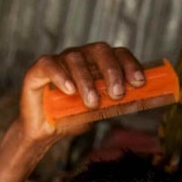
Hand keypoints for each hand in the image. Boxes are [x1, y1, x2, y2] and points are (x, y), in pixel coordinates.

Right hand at [15, 42, 145, 151]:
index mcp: (99, 63)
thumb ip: (117, 102)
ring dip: (87, 81)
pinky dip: (61, 76)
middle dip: (112, 72)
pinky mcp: (38, 70)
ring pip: (75, 59)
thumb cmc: (75, 116)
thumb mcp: (101, 111)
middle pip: (100, 51)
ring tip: (92, 103)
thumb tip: (142, 100)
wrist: (46, 130)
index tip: (139, 83)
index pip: (118, 54)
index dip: (130, 65)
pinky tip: (70, 90)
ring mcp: (60, 60)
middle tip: (117, 94)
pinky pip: (50, 65)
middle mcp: (81, 56)